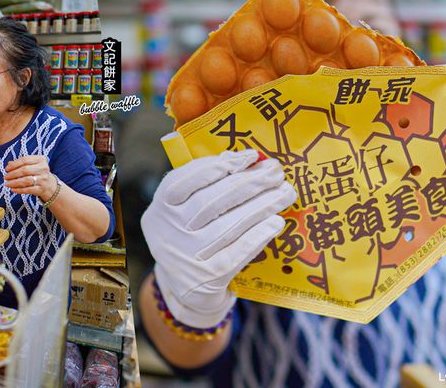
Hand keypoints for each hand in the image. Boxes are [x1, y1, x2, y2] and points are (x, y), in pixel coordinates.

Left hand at [4, 155, 57, 199]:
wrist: (49, 184)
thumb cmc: (37, 172)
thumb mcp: (31, 164)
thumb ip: (21, 163)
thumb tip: (9, 164)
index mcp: (40, 159)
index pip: (25, 160)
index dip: (14, 164)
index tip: (7, 169)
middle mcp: (43, 168)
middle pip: (25, 170)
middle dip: (13, 174)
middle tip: (5, 177)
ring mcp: (43, 179)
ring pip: (26, 180)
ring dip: (14, 182)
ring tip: (7, 184)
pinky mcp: (41, 189)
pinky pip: (28, 190)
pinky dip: (19, 190)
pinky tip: (13, 189)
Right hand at [141, 149, 296, 327]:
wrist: (187, 289)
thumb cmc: (192, 237)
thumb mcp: (187, 211)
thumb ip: (206, 184)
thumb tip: (239, 158)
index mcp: (160, 208)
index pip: (184, 180)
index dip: (218, 166)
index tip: (251, 156)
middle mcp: (167, 232)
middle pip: (211, 202)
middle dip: (249, 183)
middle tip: (276, 173)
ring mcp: (186, 257)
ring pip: (228, 226)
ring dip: (261, 206)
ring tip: (285, 193)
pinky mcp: (207, 279)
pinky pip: (238, 253)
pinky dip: (258, 235)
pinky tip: (277, 222)